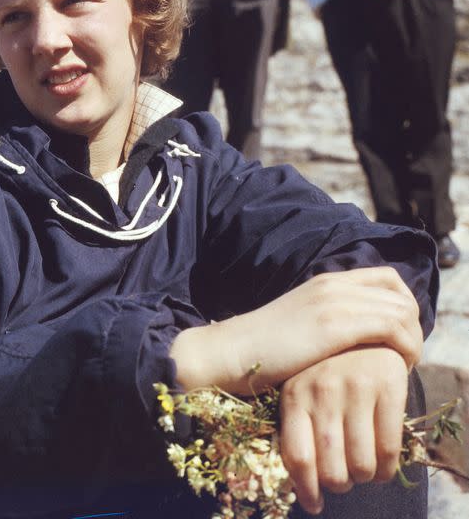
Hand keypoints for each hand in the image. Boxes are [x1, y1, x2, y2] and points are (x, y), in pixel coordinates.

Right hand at [169, 267, 421, 393]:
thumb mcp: (301, 324)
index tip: (396, 337)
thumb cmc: (263, 349)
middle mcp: (333, 284)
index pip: (387, 278)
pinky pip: (393, 327)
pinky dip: (406, 347)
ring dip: (413, 339)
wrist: (231, 352)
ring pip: (402, 310)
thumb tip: (359, 335)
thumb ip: (329, 318)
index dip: (403, 305)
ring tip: (401, 364)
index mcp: (325, 280)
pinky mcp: (334, 325)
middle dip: (413, 325)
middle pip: (400, 293)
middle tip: (403, 354)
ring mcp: (334, 301)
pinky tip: (395, 366)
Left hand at [279, 347, 408, 514]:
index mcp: (294, 394)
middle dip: (339, 485)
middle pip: (331, 470)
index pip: (297, 457)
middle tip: (343, 479)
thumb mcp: (301, 391)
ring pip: (362, 465)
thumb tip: (302, 487)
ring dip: (364, 478)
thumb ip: (297, 429)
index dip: (306, 490)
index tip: (314, 504)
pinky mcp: (388, 385)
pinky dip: (387, 469)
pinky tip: (382, 464)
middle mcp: (322, 389)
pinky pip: (390, 449)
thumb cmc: (324, 372)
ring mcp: (356, 386)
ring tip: (361, 469)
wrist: (358, 330)